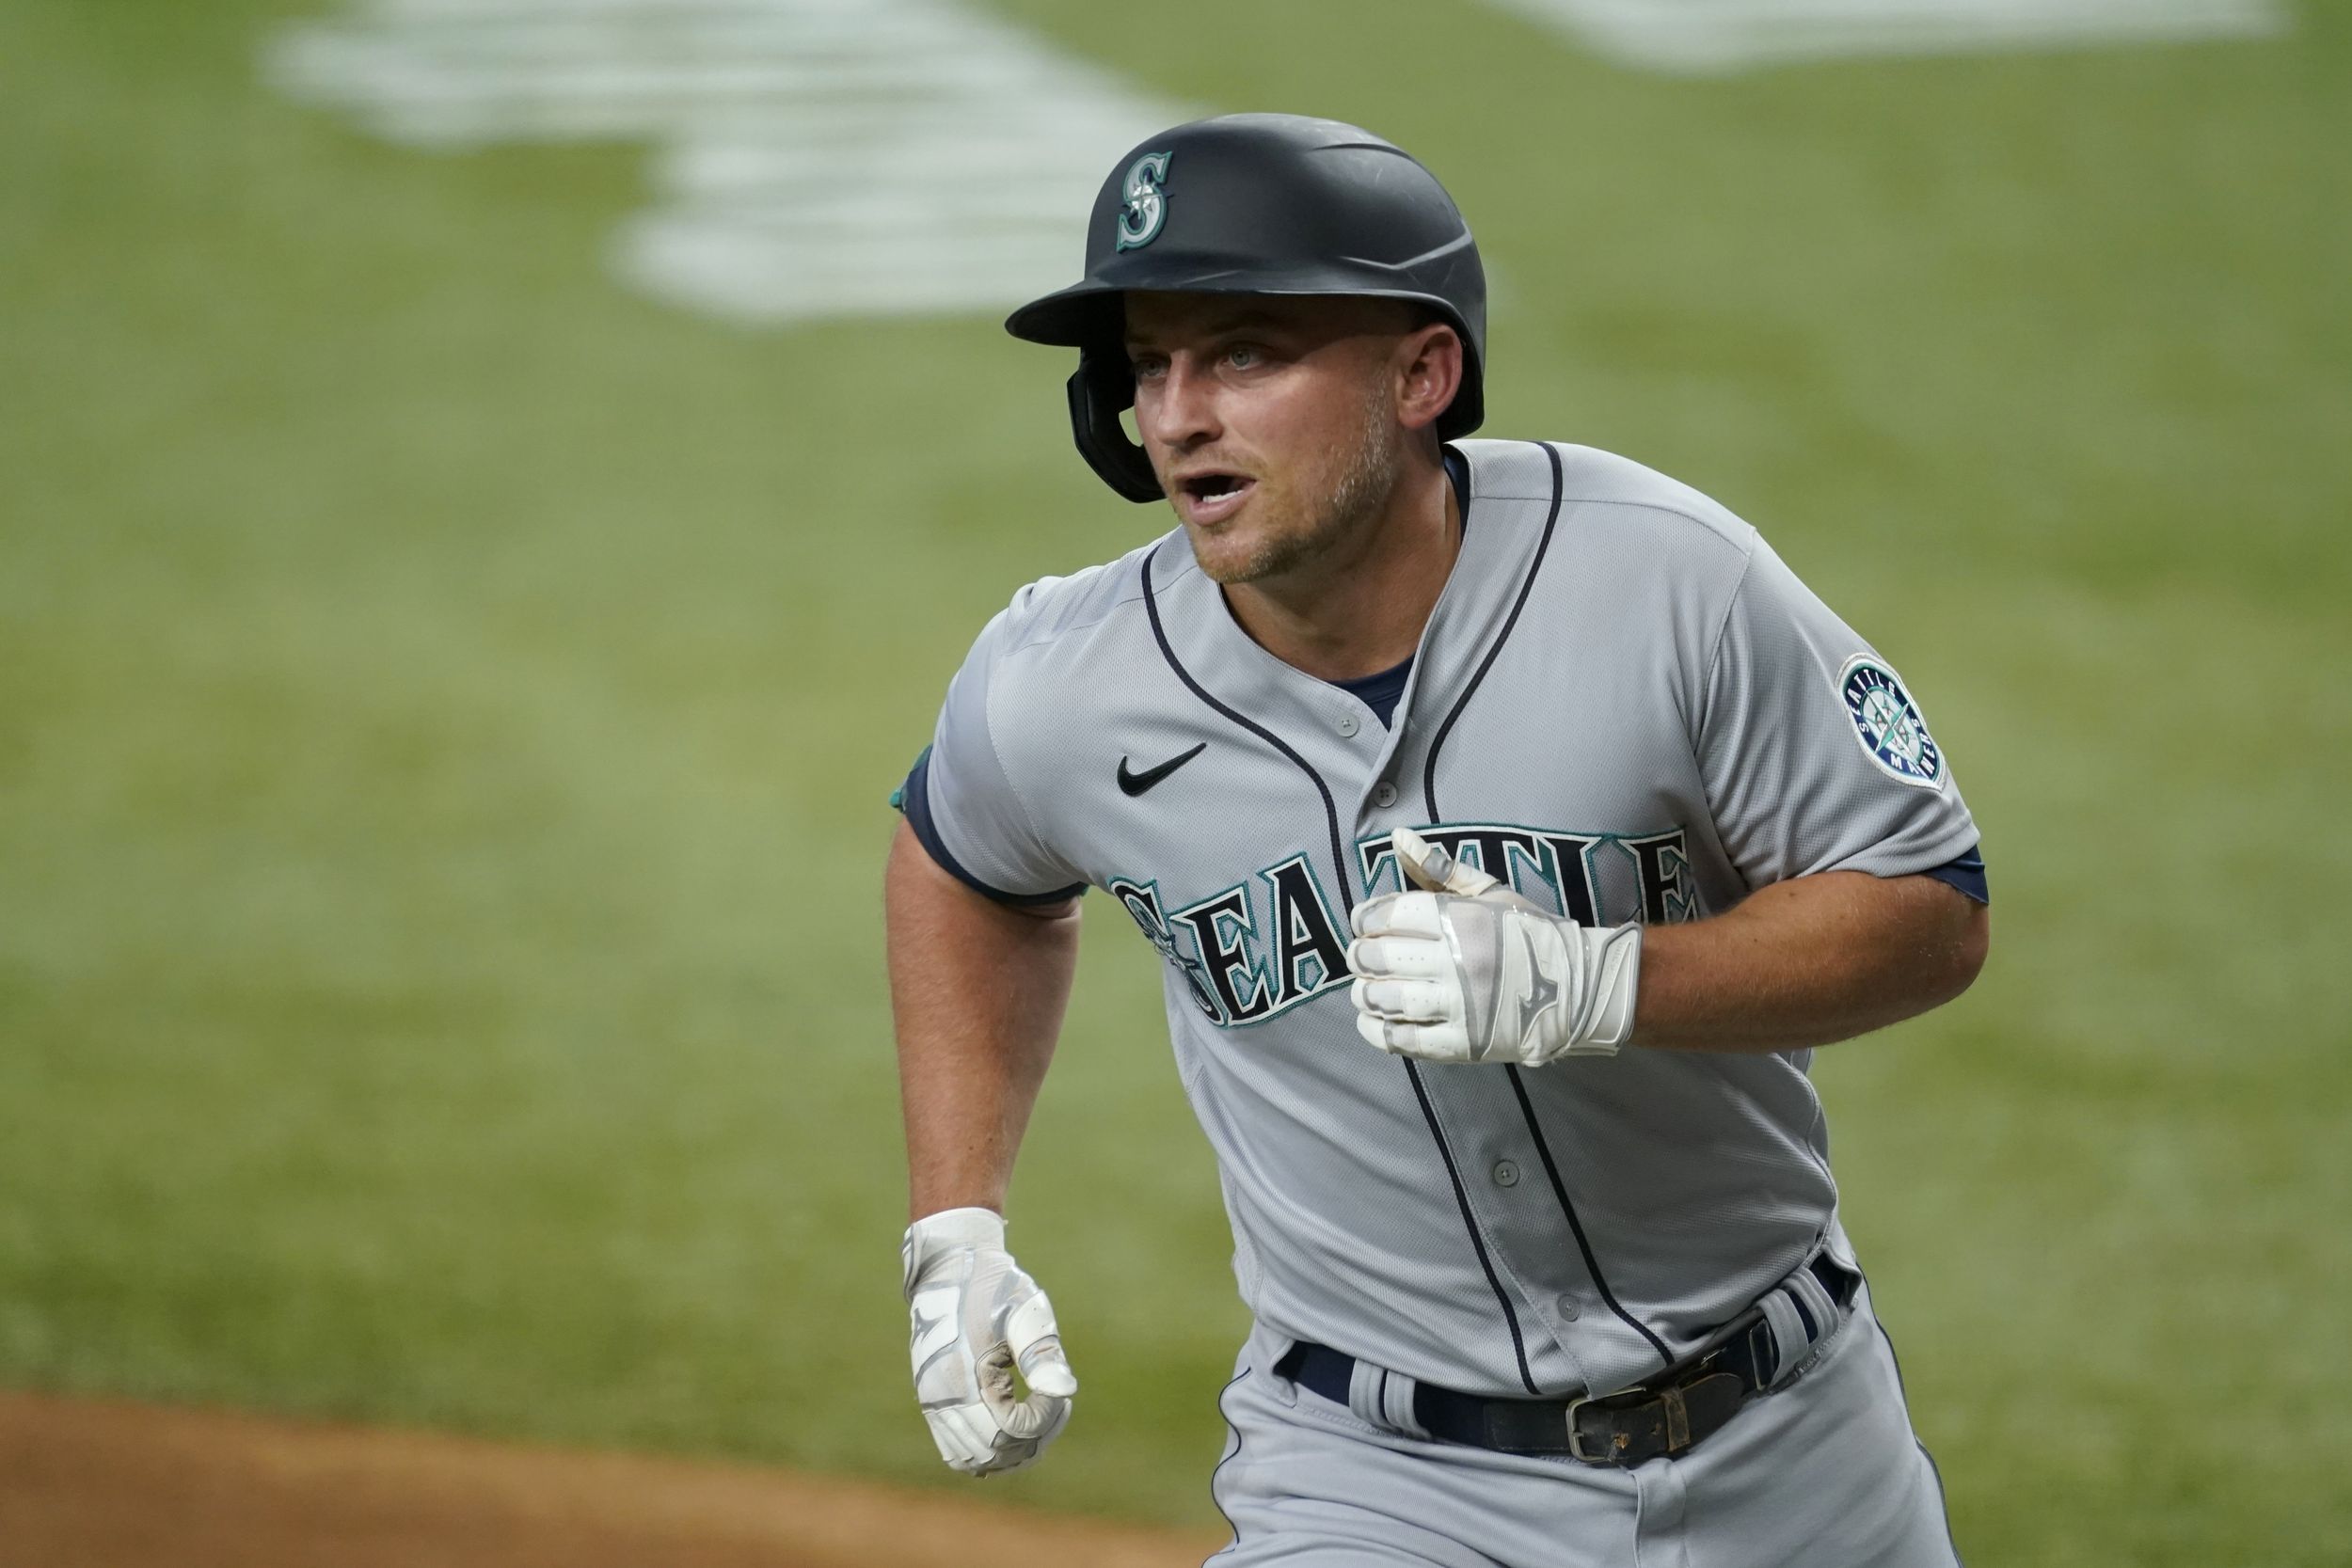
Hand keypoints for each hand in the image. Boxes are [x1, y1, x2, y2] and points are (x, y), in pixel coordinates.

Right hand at [901, 1207, 1077, 1475]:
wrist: (951, 1269)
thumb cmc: (993, 1287)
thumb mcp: (1024, 1311)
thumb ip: (1041, 1352)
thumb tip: (1066, 1392)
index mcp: (965, 1376)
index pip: (1012, 1431)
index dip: (1045, 1419)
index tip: (1057, 1391)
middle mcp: (943, 1399)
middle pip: (995, 1453)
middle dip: (1034, 1438)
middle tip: (1055, 1403)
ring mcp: (934, 1404)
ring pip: (974, 1460)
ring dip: (1011, 1451)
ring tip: (1037, 1415)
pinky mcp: (933, 1404)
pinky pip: (956, 1451)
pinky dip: (986, 1451)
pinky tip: (1013, 1425)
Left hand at [1346, 826, 1642, 1064]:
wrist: (1580, 989)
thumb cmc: (1531, 934)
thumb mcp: (1491, 892)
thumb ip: (1440, 868)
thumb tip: (1396, 837)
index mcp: (1464, 920)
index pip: (1390, 914)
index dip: (1365, 918)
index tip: (1363, 923)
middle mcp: (1459, 962)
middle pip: (1381, 956)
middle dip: (1360, 955)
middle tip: (1362, 956)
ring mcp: (1461, 1006)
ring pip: (1387, 998)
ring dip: (1365, 992)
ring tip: (1366, 988)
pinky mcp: (1463, 1044)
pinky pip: (1404, 1039)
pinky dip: (1377, 1031)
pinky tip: (1372, 1020)